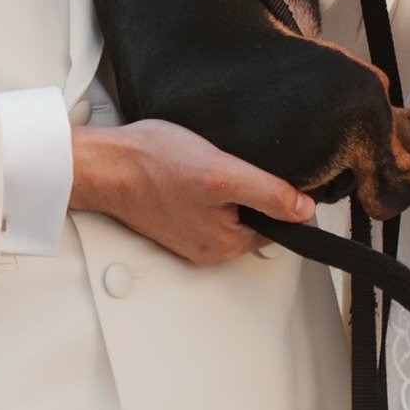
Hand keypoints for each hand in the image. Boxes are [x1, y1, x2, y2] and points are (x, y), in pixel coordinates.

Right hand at [70, 118, 315, 266]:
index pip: (277, 224)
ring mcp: (190, 234)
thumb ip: (266, 192)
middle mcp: (209, 247)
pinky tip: (194, 169)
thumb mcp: (221, 173)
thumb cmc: (152, 165)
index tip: (266, 171)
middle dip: (252, 190)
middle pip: (255, 218)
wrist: (105, 162)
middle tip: (233, 163)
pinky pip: (207, 205)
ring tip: (212, 164)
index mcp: (225, 245)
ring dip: (228, 187)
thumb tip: (304, 210)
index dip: (279, 194)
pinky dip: (206, 187)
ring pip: (231, 210)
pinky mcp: (175, 218)